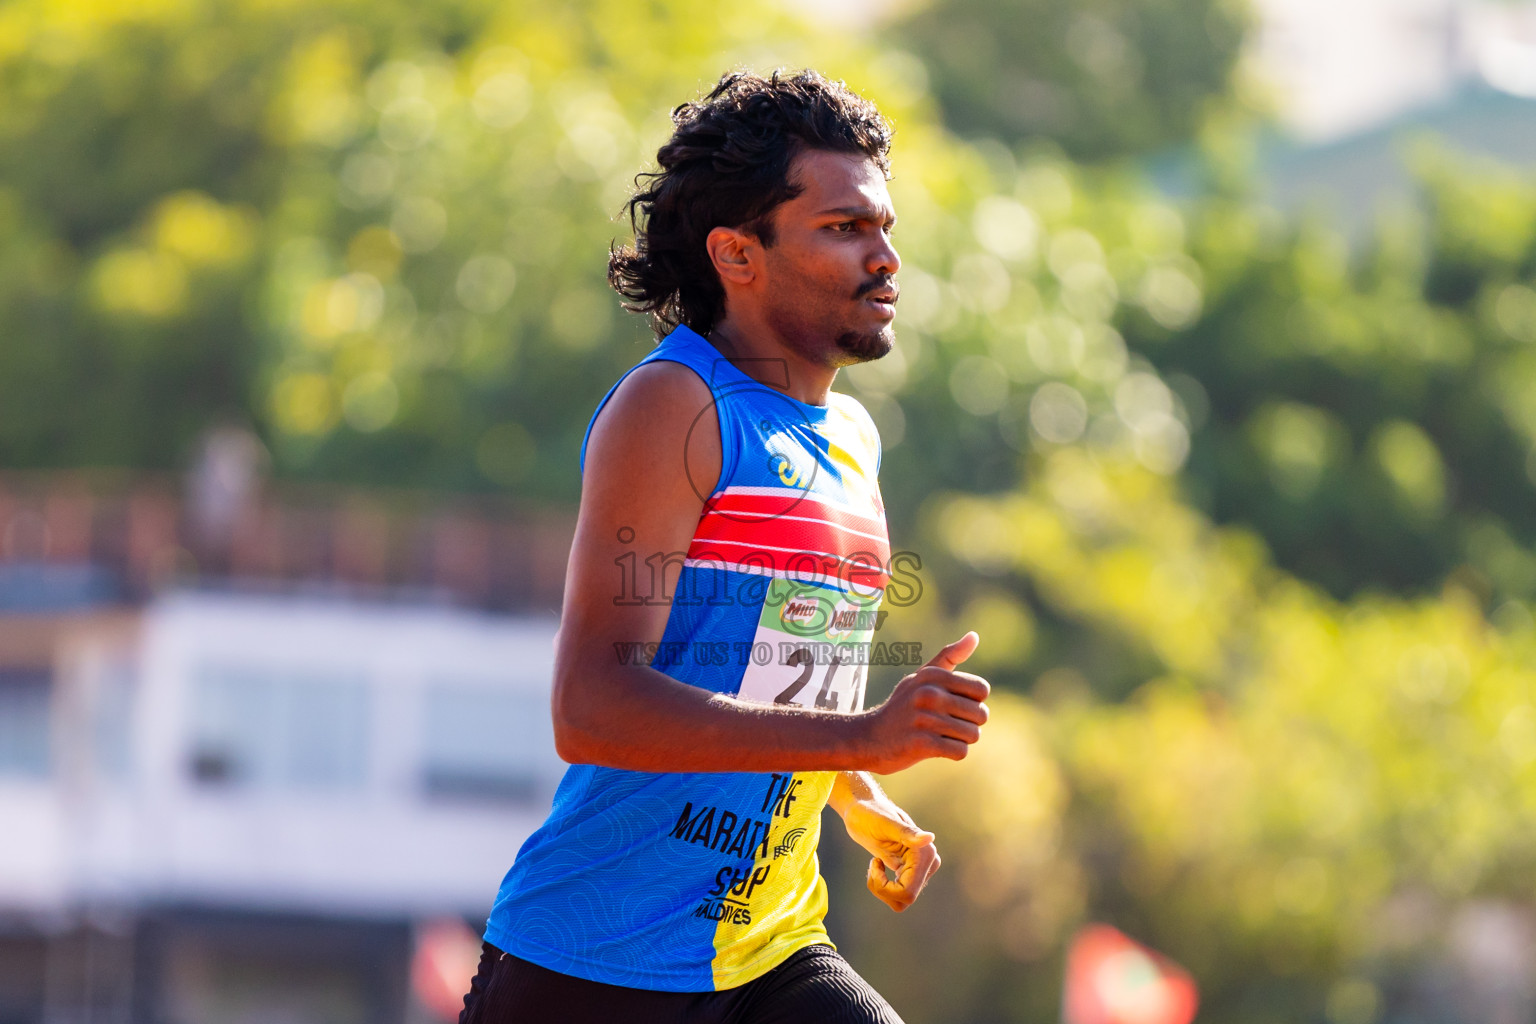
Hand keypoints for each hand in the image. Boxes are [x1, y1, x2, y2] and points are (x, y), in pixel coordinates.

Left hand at [842, 794, 940, 911]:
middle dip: (882, 888)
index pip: (908, 892)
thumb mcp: (885, 823)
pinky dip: (882, 886)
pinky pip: (897, 894)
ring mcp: (920, 870)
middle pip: (905, 898)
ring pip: (902, 901)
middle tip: (872, 864)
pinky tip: (878, 864)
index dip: (885, 887)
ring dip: (882, 889)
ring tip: (874, 866)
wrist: (862, 811)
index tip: (873, 862)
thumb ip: (907, 832)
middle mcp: (927, 863)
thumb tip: (930, 838)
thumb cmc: (870, 813)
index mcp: (925, 853)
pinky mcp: (909, 873)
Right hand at [858, 632, 988, 773]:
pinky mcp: (922, 744)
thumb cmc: (903, 706)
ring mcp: (925, 719)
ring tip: (939, 735)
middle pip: (981, 714)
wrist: (869, 738)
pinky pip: (960, 751)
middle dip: (970, 724)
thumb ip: (949, 657)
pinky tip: (936, 748)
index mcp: (933, 675)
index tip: (954, 705)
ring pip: (973, 735)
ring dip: (961, 740)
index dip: (973, 702)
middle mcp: (929, 693)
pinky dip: (953, 753)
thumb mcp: (922, 677)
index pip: (982, 690)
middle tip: (946, 724)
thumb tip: (974, 636)